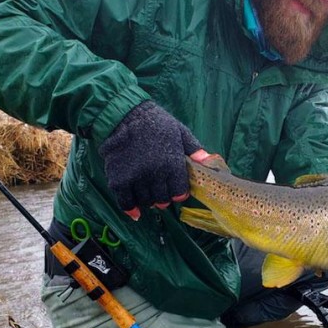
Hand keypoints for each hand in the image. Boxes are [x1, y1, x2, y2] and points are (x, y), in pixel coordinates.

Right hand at [99, 100, 204, 220]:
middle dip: (164, 199)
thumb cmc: (155, 123)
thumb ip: (194, 149)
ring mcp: (136, 178)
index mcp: (172, 163)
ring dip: (149, 201)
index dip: (179, 193)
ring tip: (149, 194)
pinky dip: (131, 209)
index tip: (177, 190)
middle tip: (162, 193)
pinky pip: (125, 202)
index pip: (180, 192)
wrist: (123, 115)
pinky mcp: (119, 180)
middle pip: (163, 200)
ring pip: (146, 201)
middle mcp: (155, 173)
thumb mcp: (180, 132)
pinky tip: (135, 212)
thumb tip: (209, 162)